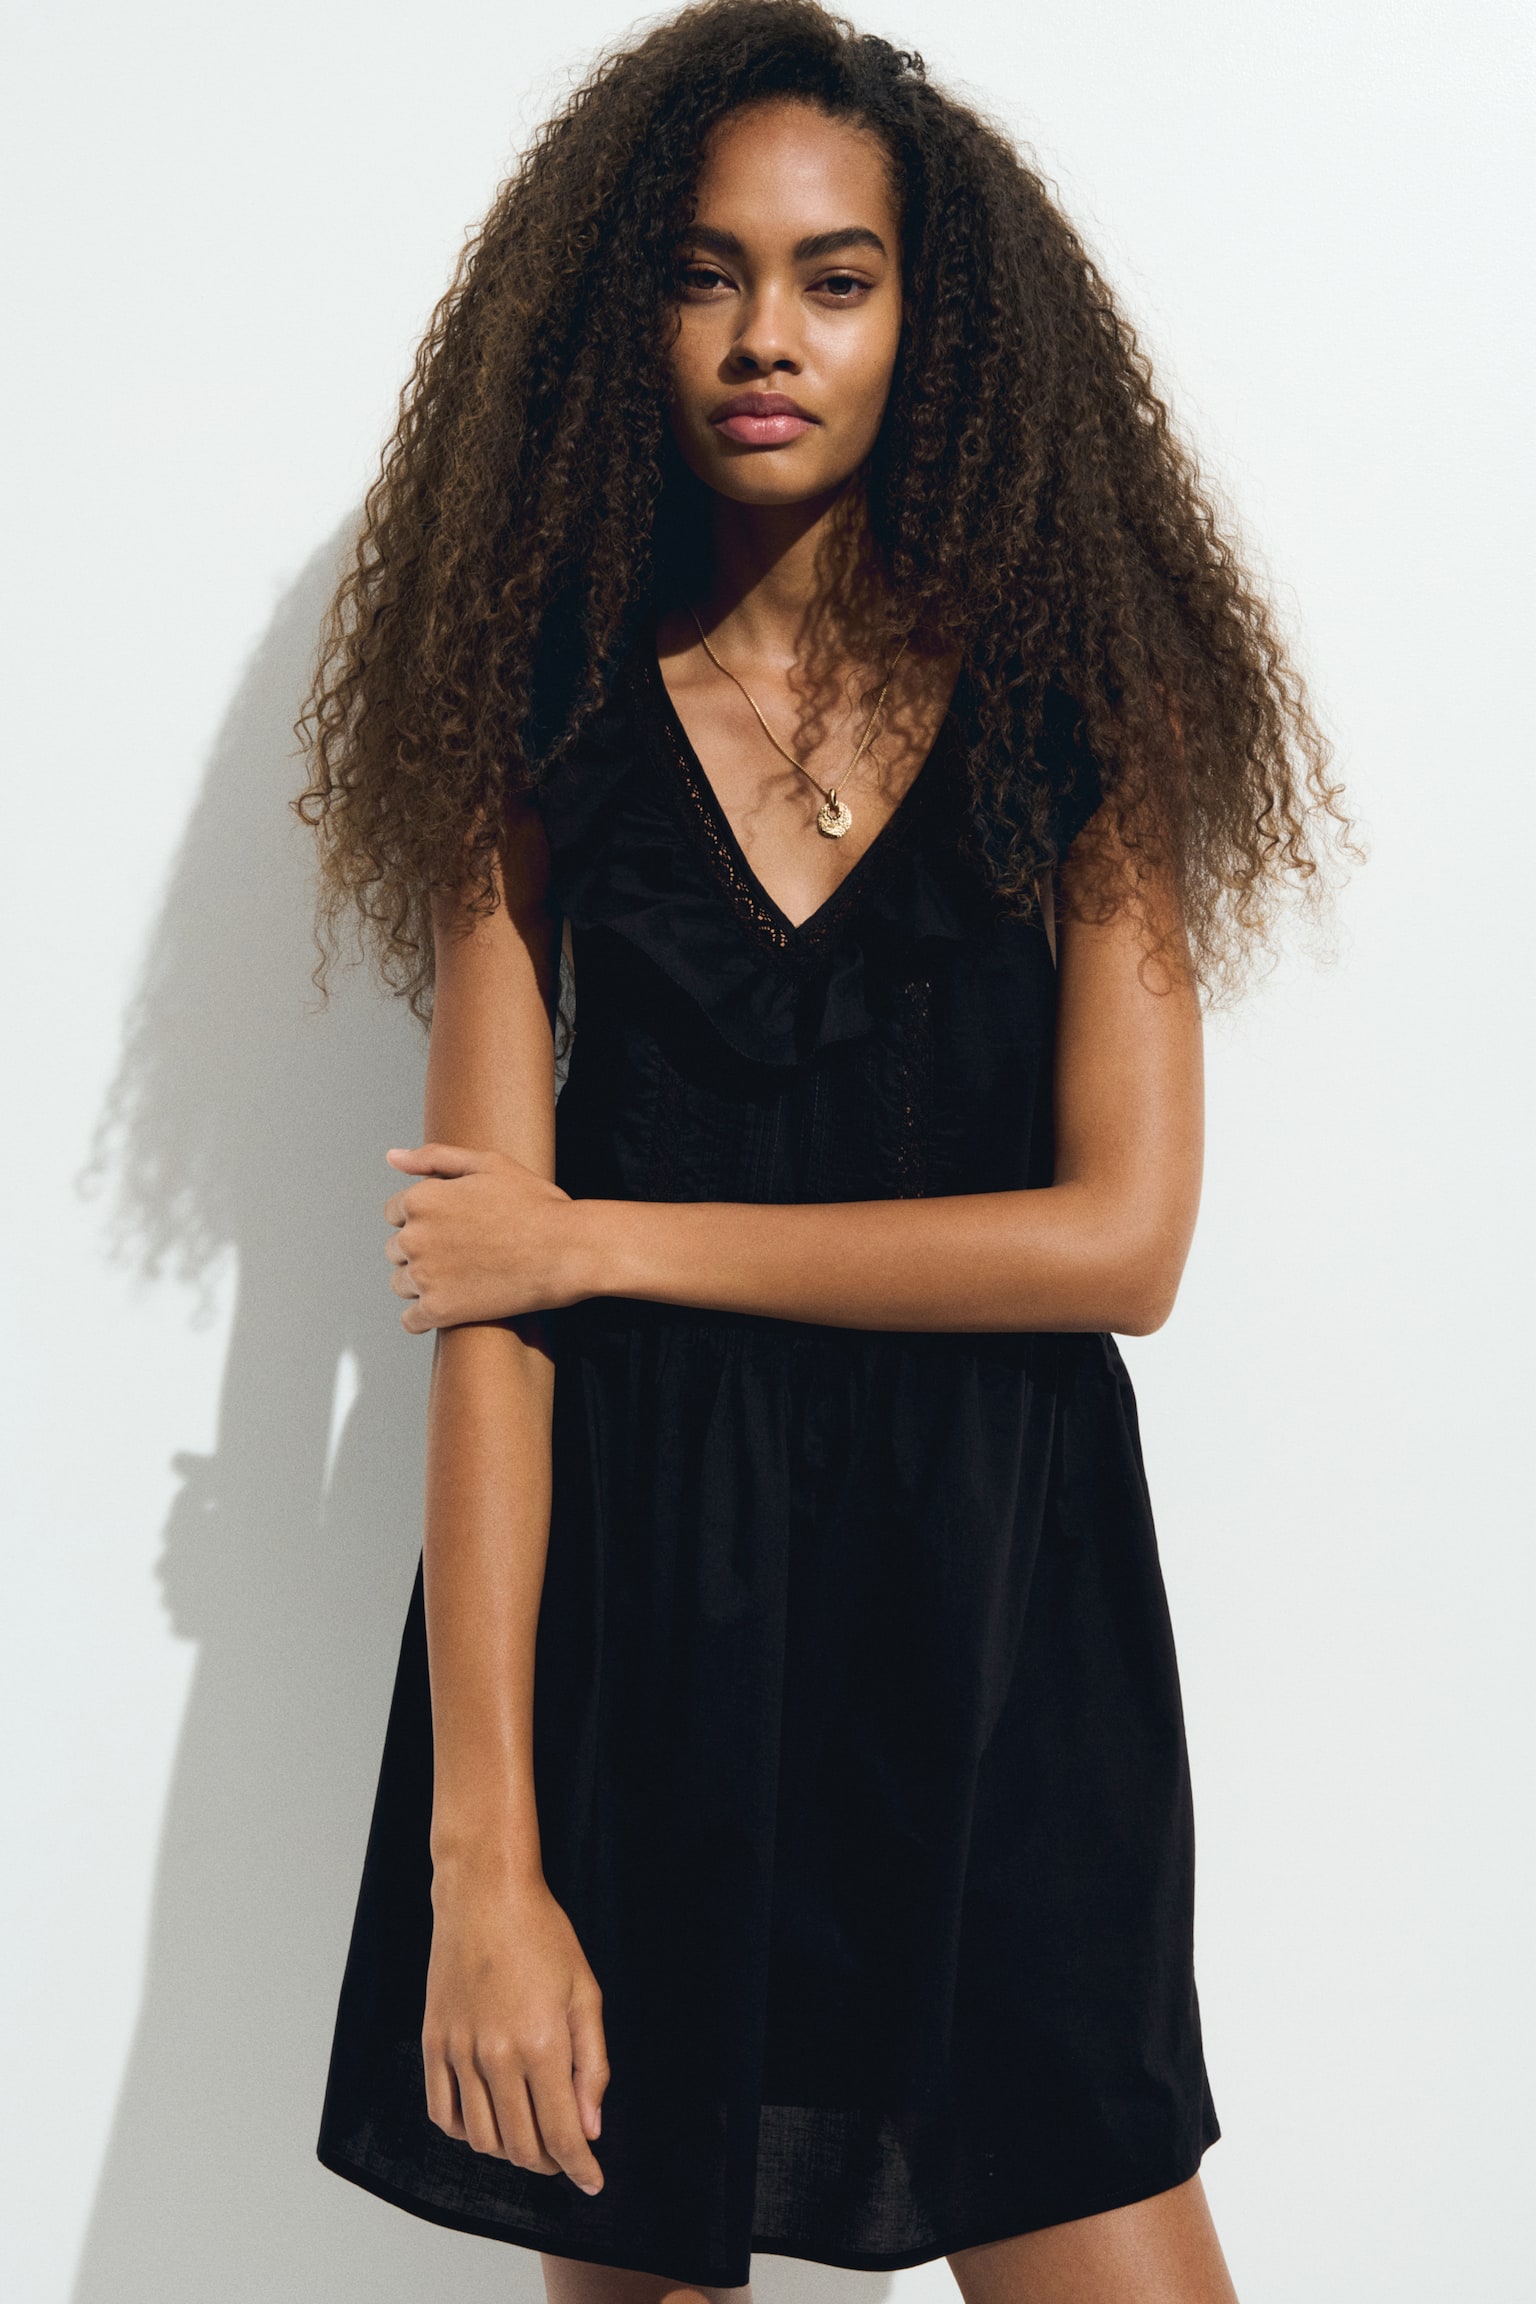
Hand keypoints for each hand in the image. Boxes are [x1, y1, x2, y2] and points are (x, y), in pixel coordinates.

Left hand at [384, 1144, 586, 1331]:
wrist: (568, 1249)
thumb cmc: (535, 1204)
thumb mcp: (488, 1164)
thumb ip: (434, 1157)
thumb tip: (392, 1157)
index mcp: (420, 1199)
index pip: (395, 1214)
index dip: (426, 1219)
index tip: (454, 1227)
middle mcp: (414, 1237)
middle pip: (397, 1250)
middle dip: (423, 1250)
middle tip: (465, 1252)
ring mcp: (425, 1276)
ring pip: (402, 1284)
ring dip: (423, 1283)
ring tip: (463, 1278)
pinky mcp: (439, 1310)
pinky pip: (411, 1321)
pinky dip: (426, 1317)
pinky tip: (453, 1306)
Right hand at [423, 1862, 607, 2191]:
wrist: (485, 1895)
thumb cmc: (544, 1937)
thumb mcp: (586, 1993)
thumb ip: (592, 2066)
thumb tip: (590, 2128)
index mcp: (543, 2044)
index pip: (562, 2135)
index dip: (580, 2168)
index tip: (593, 2183)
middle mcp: (497, 2056)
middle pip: (521, 2147)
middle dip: (550, 2163)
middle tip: (566, 2154)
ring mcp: (459, 2051)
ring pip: (481, 2139)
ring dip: (510, 2152)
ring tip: (531, 2136)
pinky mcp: (433, 2043)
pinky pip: (442, 2113)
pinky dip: (465, 2133)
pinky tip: (487, 2121)